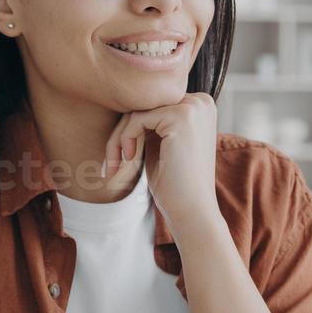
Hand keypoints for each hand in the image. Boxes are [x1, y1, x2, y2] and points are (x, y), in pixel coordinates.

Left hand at [102, 93, 220, 239]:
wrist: (192, 211)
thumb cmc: (174, 183)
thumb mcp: (160, 144)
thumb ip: (149, 122)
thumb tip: (120, 102)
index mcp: (199, 106)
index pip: (152, 105)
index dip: (130, 129)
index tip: (118, 156)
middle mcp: (200, 101)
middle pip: (143, 105)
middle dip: (121, 133)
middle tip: (111, 163)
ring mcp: (193, 107)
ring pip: (137, 111)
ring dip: (118, 139)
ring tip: (115, 166)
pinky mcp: (182, 116)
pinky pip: (137, 119)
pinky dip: (125, 139)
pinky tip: (129, 160)